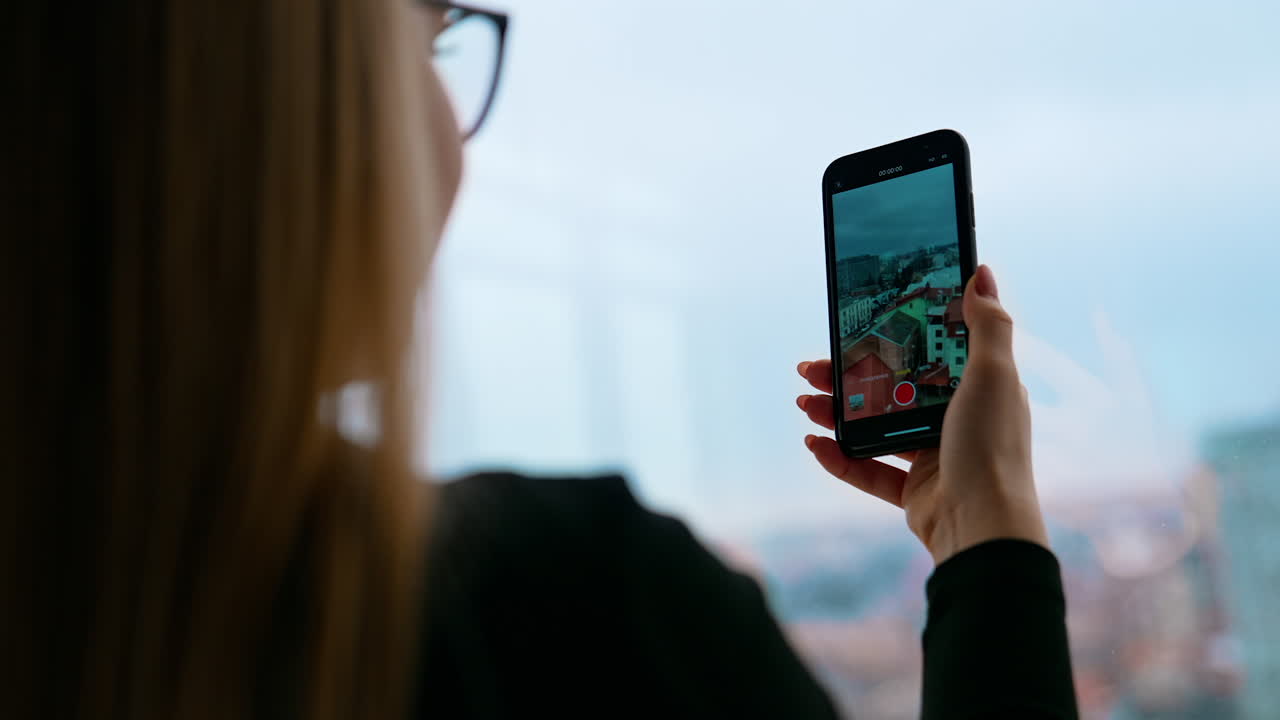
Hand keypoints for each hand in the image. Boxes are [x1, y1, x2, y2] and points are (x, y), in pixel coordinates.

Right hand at [795, 265, 1048, 564]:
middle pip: (892, 389)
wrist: (982, 525)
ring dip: (837, 414)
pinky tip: (815, 444)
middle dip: (849, 378)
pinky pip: (868, 470)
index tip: (857, 327)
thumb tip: (980, 272)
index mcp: (977, 390)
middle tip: (812, 369)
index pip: (927, 354)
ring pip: (874, 427)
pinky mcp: (913, 491)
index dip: (891, 339)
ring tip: (804, 403)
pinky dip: (840, 458)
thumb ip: (986, 325)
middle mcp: (955, 421)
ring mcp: (933, 457)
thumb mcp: (992, 375)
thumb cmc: (991, 447)